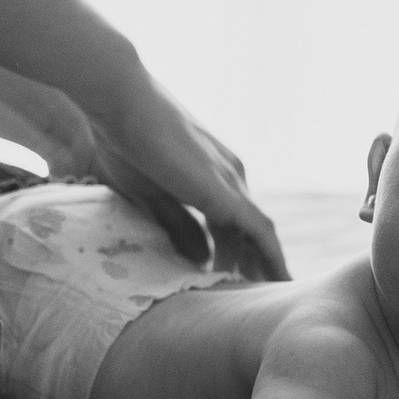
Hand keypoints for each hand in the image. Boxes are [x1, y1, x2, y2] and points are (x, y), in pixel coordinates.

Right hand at [80, 78, 288, 280]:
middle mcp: (230, 175)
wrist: (122, 100)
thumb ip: (176, 224)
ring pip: (260, 234)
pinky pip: (261, 232)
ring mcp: (231, 180)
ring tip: (270, 297)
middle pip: (250, 229)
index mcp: (210, 172)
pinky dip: (271, 257)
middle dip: (254, 264)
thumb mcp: (150, 194)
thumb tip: (200, 258)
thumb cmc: (125, 141)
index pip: (231, 219)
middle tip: (257, 297)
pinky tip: (277, 281)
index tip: (231, 279)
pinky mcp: (226, 190)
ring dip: (264, 266)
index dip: (233, 251)